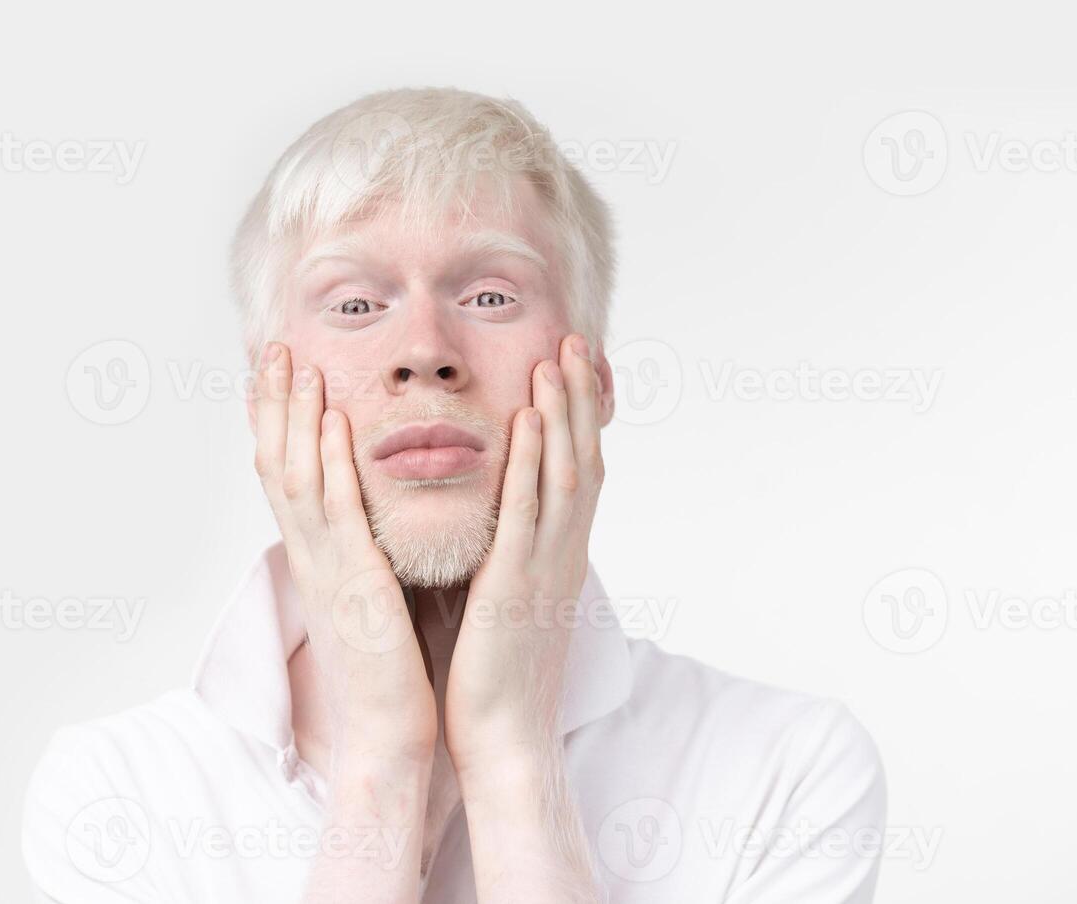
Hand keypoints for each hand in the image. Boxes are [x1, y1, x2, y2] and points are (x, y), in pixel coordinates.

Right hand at [252, 342, 436, 767]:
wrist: (388, 727)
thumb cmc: (388, 663)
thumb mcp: (367, 591)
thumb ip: (361, 547)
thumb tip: (367, 510)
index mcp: (315, 556)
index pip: (284, 476)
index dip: (276, 422)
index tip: (276, 373)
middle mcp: (309, 555)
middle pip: (277, 464)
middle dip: (275, 404)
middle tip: (273, 349)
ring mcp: (326, 566)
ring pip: (297, 477)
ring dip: (295, 417)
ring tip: (298, 364)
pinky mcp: (355, 580)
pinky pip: (337, 511)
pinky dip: (330, 462)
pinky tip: (332, 422)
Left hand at [443, 333, 605, 778]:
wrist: (505, 735)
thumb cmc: (498, 669)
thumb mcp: (509, 595)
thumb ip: (509, 550)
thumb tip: (496, 514)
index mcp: (560, 554)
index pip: (578, 471)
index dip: (579, 416)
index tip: (572, 365)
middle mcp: (563, 552)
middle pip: (580, 459)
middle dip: (578, 397)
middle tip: (574, 341)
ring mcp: (546, 567)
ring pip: (561, 476)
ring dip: (560, 413)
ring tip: (555, 359)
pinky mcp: (516, 585)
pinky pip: (526, 513)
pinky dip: (529, 463)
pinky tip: (525, 423)